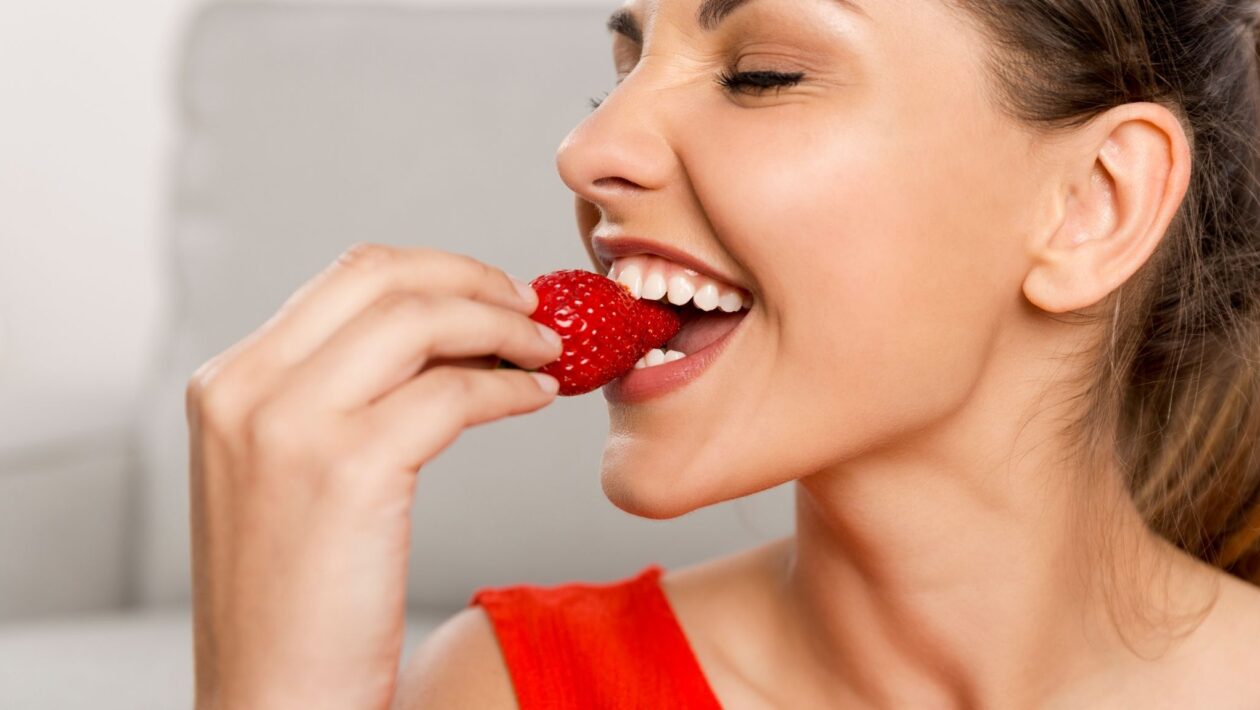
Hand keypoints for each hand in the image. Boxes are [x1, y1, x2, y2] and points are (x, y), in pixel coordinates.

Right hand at [185, 243, 562, 708]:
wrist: (272, 699)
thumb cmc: (295, 602)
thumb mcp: (288, 475)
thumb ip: (339, 397)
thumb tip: (443, 337)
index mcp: (228, 384)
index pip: (346, 278)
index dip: (435, 272)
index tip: (490, 292)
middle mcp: (246, 390)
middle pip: (383, 277)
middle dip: (474, 279)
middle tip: (531, 308)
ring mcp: (290, 426)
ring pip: (422, 321)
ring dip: (503, 326)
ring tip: (548, 352)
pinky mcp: (348, 470)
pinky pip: (455, 393)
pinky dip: (510, 386)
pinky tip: (535, 399)